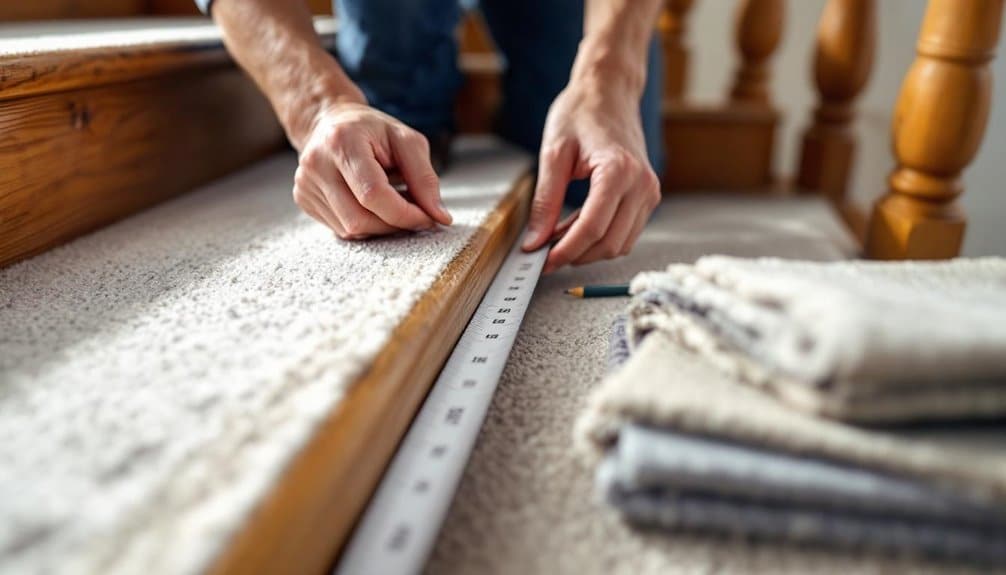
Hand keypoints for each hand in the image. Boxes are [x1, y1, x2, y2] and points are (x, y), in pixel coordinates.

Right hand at [292, 99, 451, 239]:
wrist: (330, 121)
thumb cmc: (373, 131)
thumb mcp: (406, 141)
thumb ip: (425, 178)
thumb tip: (440, 218)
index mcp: (342, 142)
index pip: (373, 194)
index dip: (404, 214)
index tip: (428, 217)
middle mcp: (316, 165)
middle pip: (360, 219)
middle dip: (394, 224)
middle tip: (414, 212)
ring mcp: (305, 184)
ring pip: (351, 230)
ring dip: (381, 226)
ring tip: (392, 203)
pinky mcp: (303, 199)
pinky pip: (341, 229)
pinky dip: (365, 224)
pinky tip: (371, 205)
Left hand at [521, 83, 660, 273]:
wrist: (609, 92)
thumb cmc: (581, 112)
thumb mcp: (553, 154)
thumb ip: (544, 201)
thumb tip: (535, 241)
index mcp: (618, 171)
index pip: (593, 229)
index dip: (565, 251)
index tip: (542, 261)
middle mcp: (642, 184)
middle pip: (609, 243)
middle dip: (575, 254)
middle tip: (544, 252)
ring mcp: (649, 192)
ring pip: (620, 244)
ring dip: (588, 249)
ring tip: (557, 236)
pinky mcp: (648, 196)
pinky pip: (626, 232)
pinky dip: (600, 238)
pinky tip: (575, 227)